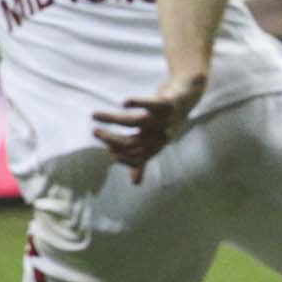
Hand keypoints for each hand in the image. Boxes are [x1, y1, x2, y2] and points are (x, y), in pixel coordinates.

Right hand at [93, 73, 207, 183]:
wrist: (186, 97)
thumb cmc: (164, 122)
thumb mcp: (154, 142)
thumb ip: (143, 160)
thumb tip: (135, 184)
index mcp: (156, 146)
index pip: (137, 159)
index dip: (122, 157)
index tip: (108, 150)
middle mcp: (160, 135)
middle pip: (132, 142)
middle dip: (111, 139)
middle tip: (95, 132)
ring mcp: (164, 119)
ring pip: (135, 121)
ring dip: (112, 119)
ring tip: (95, 115)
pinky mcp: (167, 104)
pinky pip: (152, 104)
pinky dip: (138, 102)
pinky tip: (124, 103)